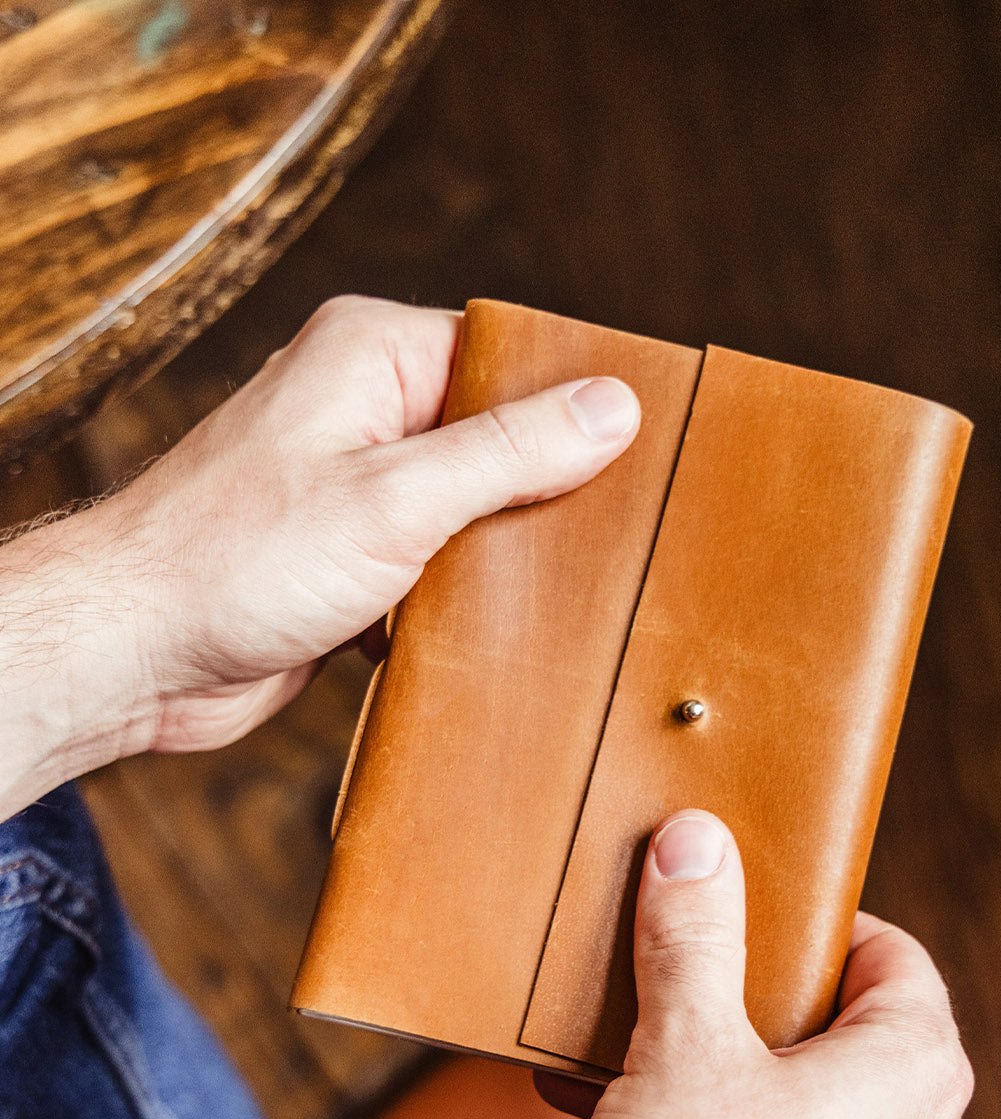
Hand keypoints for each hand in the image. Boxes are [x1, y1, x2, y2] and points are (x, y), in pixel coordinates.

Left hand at [0, 297, 639, 815]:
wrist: (137, 654)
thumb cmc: (234, 560)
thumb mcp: (397, 498)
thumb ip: (509, 452)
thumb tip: (611, 408)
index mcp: (373, 356)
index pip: (509, 357)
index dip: (572, 406)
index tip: (637, 454)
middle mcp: (363, 409)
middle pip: (497, 439)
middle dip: (542, 494)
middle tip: (603, 538)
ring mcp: (354, 487)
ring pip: (469, 511)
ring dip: (500, 557)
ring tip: (549, 590)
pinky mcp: (348, 558)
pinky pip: (434, 565)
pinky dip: (459, 598)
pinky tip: (485, 628)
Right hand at [537, 810, 971, 1118]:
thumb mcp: (684, 1045)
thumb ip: (694, 936)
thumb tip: (696, 842)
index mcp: (913, 1069)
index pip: (890, 954)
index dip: (815, 921)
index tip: (743, 911)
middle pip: (826, 1033)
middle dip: (722, 1011)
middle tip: (656, 992)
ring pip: (781, 1111)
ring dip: (688, 1087)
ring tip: (598, 1079)